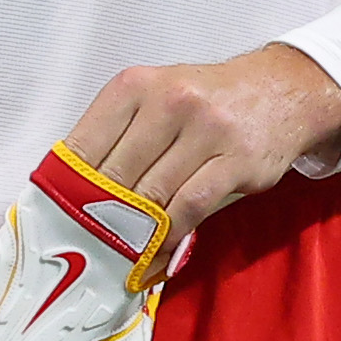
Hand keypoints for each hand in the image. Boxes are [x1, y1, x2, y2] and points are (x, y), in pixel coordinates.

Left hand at [63, 41, 340, 245]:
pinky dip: (169, 235)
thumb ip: (119, 135)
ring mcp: (206, 128)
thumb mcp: (157, 97)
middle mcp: (169, 100)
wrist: (282, 90)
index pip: (85, 144)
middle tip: (85, 246)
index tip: (58, 217)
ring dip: (133, 232)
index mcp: (136, 85)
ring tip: (119, 255)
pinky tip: (159, 250)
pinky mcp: (236, 159)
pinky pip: (189, 207)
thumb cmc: (207, 101)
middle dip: (98, 216)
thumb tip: (73, 191)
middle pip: (116, 174)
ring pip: (151, 194)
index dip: (67, 187)